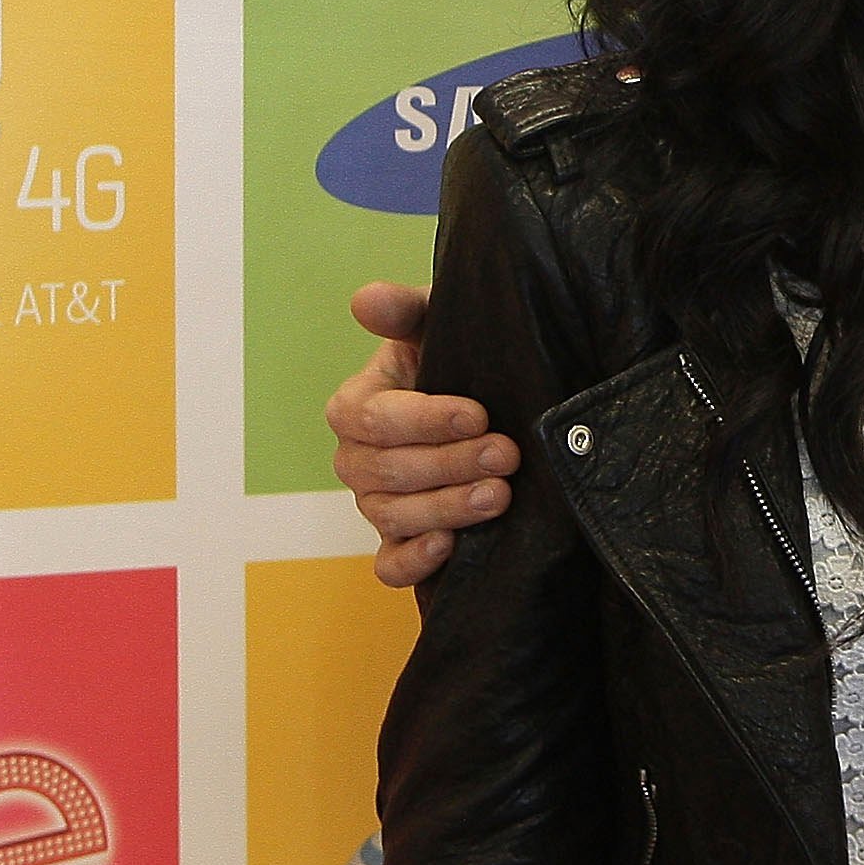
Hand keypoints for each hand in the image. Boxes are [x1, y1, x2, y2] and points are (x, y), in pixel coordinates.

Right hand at [326, 281, 516, 587]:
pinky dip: (413, 560)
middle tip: (506, 454)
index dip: (423, 419)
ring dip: (446, 509)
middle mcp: (359, 458)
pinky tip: (450, 547)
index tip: (478, 414)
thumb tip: (366, 299)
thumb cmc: (459, 356)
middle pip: (387, 471)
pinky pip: (389, 565)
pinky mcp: (400, 540)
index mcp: (357, 405)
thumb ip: (404, 310)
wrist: (490, 399)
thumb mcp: (439, 324)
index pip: (372, 418)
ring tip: (499, 496)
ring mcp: (377, 502)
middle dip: (450, 464)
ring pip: (392, 516)